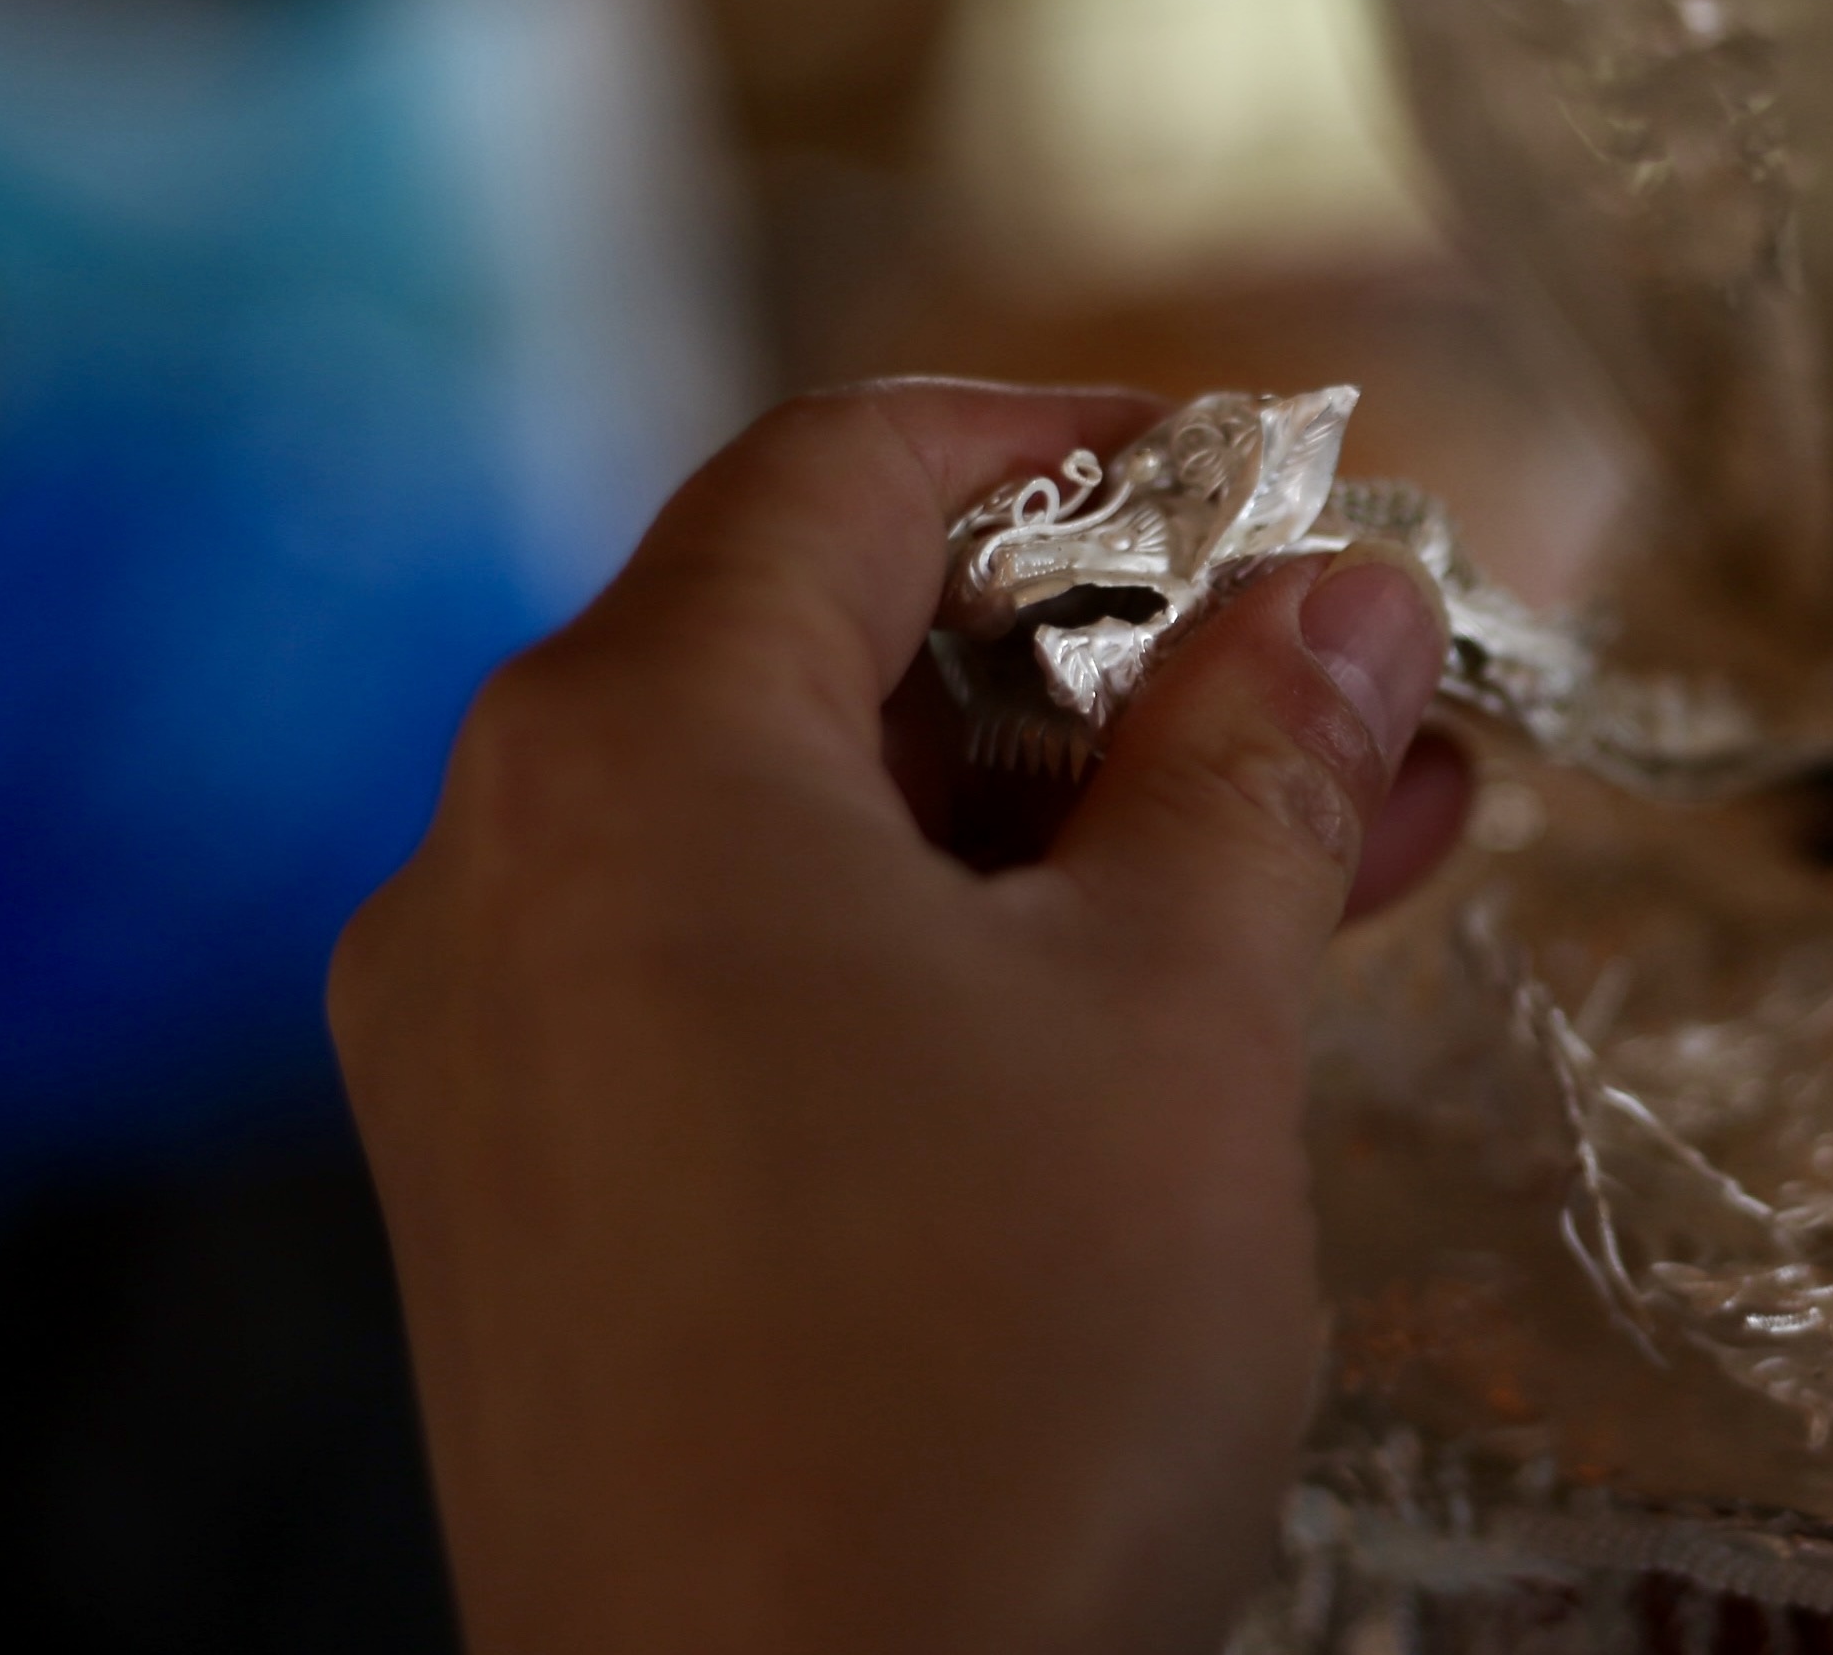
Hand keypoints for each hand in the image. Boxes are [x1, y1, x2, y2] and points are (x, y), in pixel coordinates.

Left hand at [331, 380, 1463, 1654]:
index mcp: (623, 753)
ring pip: (801, 846)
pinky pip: (741, 999)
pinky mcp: (521, 1221)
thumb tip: (1346, 596)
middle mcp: (493, 872)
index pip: (846, 472)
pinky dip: (942, 970)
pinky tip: (1140, 1027)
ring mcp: (484, 1061)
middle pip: (819, 654)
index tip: (1266, 485)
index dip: (1079, 449)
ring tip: (1320, 869)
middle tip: (1348, 705)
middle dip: (1114, 668)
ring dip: (1060, 831)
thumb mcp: (1182, 1021)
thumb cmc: (989, 1382)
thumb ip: (1257, 763)